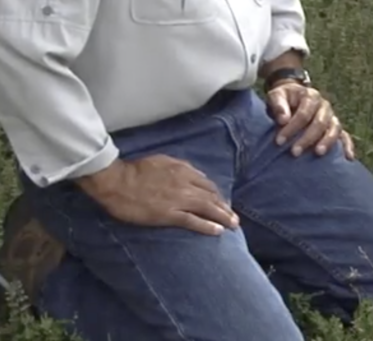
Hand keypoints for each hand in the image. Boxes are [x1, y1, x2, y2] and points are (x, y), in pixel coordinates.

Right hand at [76, 155, 238, 236]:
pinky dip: (207, 226)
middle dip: (224, 207)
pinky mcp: (168, 214)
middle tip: (234, 218)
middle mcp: (186, 184)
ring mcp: (178, 200)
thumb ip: (180, 167)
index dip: (217, 194)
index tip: (222, 202)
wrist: (117, 181)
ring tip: (233, 225)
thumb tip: (194, 175)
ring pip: (207, 208)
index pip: (207, 184)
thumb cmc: (136, 170)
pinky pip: (192, 221)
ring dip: (223, 217)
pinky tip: (218, 231)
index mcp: (184, 170)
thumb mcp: (163, 161)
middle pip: (211, 196)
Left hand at [266, 81, 354, 159]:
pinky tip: (348, 158)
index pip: (304, 113)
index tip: (279, 141)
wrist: (292, 98)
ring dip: (327, 141)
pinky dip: (347, 146)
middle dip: (307, 138)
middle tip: (294, 152)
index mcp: (311, 96)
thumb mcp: (277, 95)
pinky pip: (345, 136)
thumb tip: (283, 120)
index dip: (292, 127)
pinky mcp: (336, 127)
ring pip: (335, 129)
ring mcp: (332, 117)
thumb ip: (278, 104)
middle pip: (320, 122)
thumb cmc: (284, 99)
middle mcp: (324, 106)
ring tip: (318, 153)